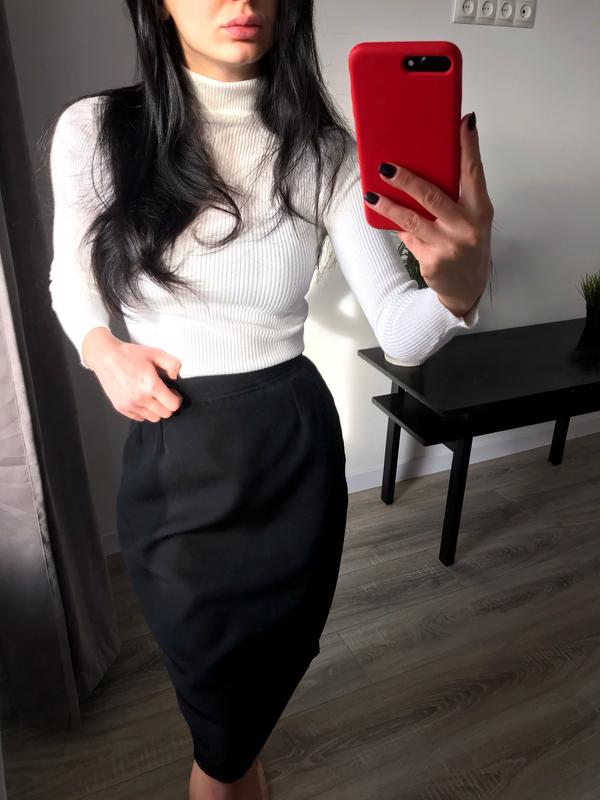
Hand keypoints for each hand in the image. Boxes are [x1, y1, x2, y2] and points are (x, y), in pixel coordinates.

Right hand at [82, 328, 182, 421]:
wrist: (105, 356)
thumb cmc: (128, 354)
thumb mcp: (155, 353)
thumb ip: (172, 363)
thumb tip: (176, 376)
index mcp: (151, 385)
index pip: (173, 405)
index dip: (176, 399)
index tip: (173, 393)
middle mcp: (140, 398)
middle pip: (165, 414)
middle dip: (168, 405)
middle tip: (163, 394)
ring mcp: (130, 405)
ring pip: (153, 418)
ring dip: (156, 410)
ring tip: (152, 397)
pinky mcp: (121, 407)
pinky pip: (139, 418)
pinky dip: (143, 411)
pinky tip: (141, 399)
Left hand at [365, 112, 493, 316]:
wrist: (465, 288)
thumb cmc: (467, 245)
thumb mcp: (472, 219)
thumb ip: (458, 196)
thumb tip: (426, 164)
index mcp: (480, 210)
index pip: (475, 172)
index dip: (469, 147)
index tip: (464, 122)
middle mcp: (466, 227)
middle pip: (432, 196)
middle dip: (406, 180)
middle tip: (385, 167)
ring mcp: (447, 245)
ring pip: (411, 219)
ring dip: (388, 205)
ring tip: (372, 194)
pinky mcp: (431, 260)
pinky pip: (407, 237)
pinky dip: (396, 226)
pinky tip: (384, 216)